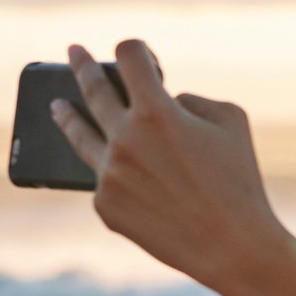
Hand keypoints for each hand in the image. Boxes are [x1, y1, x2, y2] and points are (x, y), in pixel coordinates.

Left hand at [50, 39, 295, 295]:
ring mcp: (109, 175)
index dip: (134, 49)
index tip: (133, 50)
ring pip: (79, 136)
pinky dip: (116, 173)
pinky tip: (121, 174)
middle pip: (94, 89)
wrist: (232, 246)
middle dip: (83, 66)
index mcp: (156, 112)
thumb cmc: (240, 181)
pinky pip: (104, 180)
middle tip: (73, 51)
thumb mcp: (232, 123)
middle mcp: (124, 140)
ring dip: (67, 115)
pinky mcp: (105, 206)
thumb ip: (193, 102)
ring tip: (56, 105)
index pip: (131, 59)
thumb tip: (166, 104)